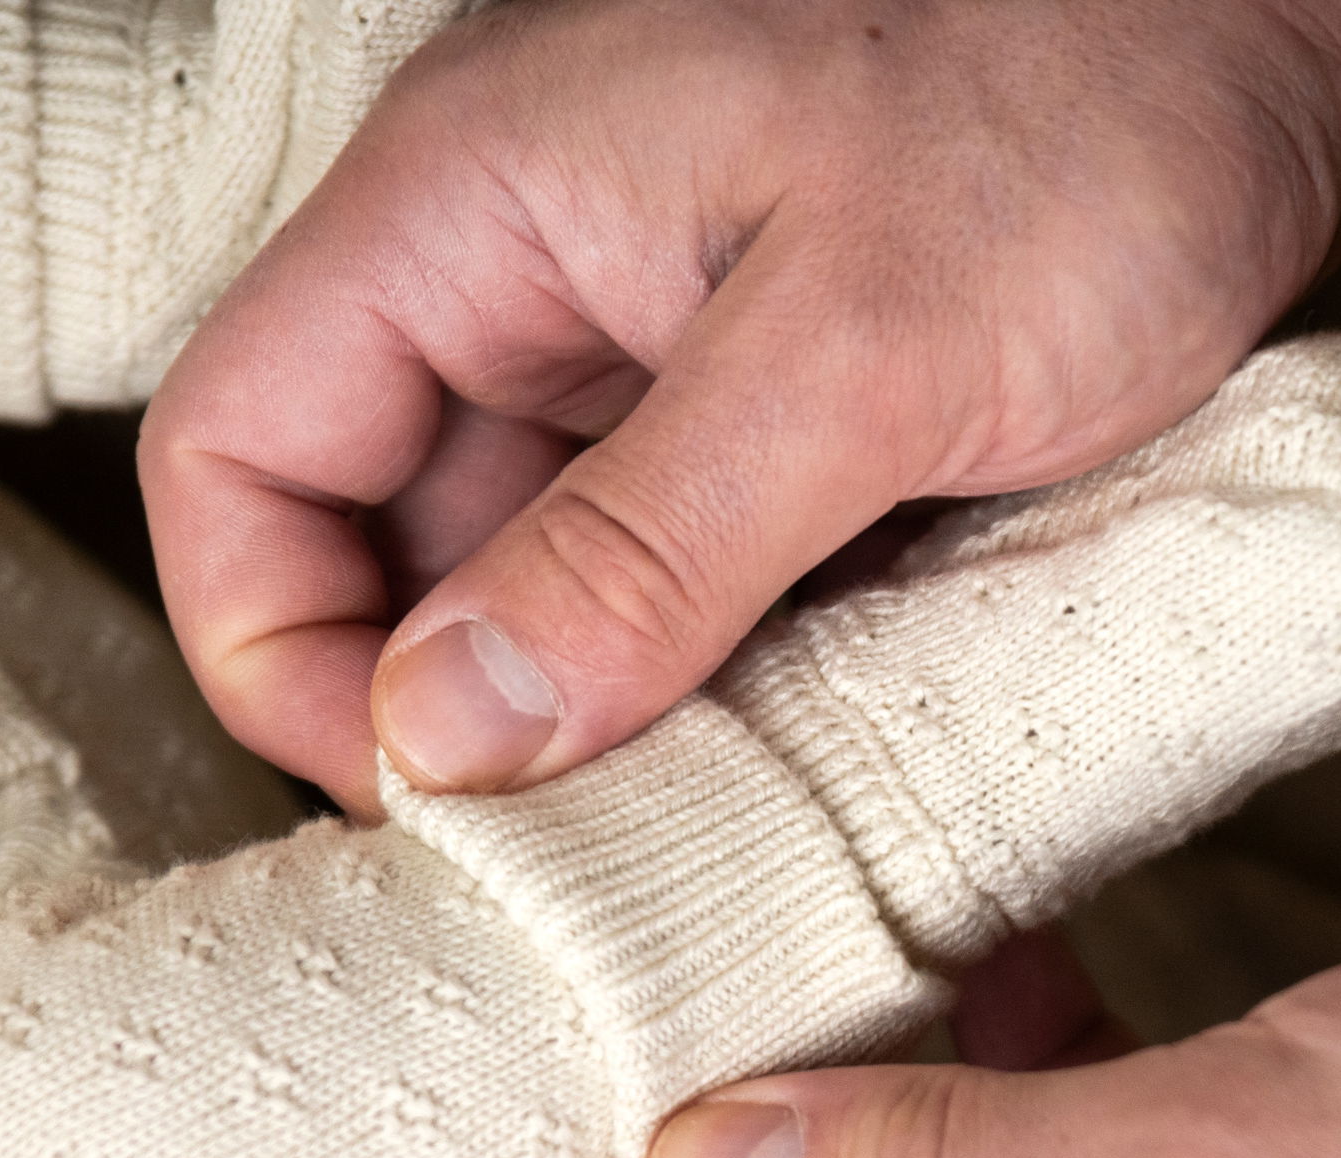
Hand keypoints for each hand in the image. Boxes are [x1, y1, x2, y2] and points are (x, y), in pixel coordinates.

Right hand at [139, 0, 1340, 816]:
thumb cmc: (1105, 70)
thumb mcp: (866, 335)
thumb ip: (645, 545)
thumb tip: (452, 734)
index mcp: (475, 213)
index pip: (236, 452)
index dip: (277, 649)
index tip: (422, 802)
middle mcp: (542, 287)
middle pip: (392, 553)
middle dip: (470, 735)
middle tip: (580, 893)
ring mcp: (669, 356)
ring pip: (559, 596)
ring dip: (622, 743)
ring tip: (716, 879)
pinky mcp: (798, 417)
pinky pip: (705, 590)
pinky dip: (744, 700)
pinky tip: (823, 806)